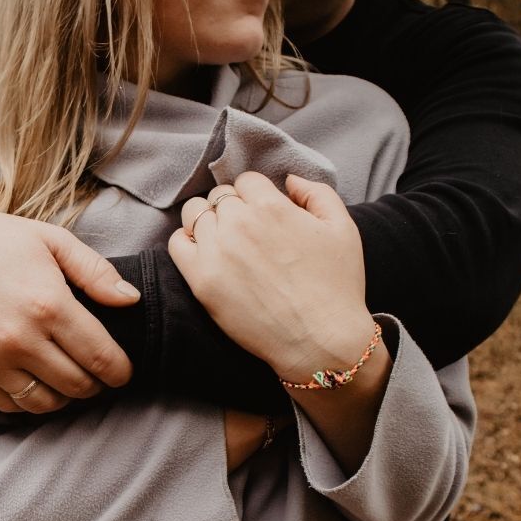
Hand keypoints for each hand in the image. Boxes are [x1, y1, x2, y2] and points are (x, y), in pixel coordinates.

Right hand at [0, 199, 139, 414]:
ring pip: (44, 403)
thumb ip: (96, 272)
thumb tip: (131, 301)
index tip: (123, 371)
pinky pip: (8, 405)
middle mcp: (20, 338)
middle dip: (95, 385)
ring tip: (67, 380)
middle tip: (97, 374)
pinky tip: (34, 381)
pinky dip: (28, 400)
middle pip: (77, 386)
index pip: (101, 357)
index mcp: (48, 304)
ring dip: (63, 397)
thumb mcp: (52, 241)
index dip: (120, 371)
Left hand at [170, 173, 390, 473]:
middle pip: (220, 197)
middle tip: (245, 232)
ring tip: (224, 242)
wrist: (321, 341)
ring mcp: (217, 252)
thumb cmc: (337, 286)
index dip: (256, 196)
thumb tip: (289, 179)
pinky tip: (204, 254)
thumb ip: (316, 193)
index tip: (262, 215)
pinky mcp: (201, 280)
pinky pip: (177, 244)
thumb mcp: (343, 228)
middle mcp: (239, 223)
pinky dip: (186, 242)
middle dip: (232, 208)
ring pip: (195, 215)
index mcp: (271, 206)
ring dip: (208, 222)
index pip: (247, 182)